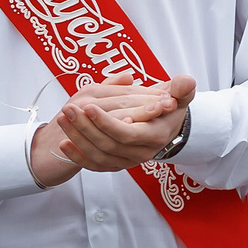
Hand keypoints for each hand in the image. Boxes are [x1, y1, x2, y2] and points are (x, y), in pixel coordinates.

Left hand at [30, 72, 196, 184]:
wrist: (168, 128)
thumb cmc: (169, 108)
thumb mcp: (180, 96)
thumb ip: (182, 88)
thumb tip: (184, 82)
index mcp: (155, 135)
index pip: (127, 134)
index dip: (106, 123)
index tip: (88, 106)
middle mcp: (142, 152)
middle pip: (108, 145)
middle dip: (85, 127)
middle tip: (68, 109)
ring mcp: (128, 161)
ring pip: (98, 156)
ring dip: (78, 139)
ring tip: (63, 119)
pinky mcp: (117, 165)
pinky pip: (95, 165)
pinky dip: (78, 156)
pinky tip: (64, 142)